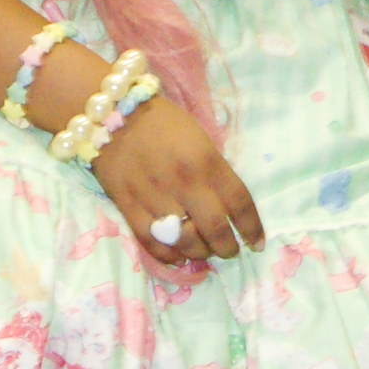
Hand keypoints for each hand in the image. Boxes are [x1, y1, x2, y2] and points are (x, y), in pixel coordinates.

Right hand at [93, 97, 264, 263]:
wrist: (111, 114)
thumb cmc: (163, 123)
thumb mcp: (200, 139)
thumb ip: (214, 173)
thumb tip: (226, 209)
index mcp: (206, 161)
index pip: (239, 203)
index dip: (252, 228)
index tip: (256, 243)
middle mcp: (184, 182)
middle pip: (215, 230)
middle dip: (227, 248)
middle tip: (230, 250)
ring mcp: (154, 196)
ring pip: (185, 242)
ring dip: (200, 253)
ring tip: (203, 251)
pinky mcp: (128, 207)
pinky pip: (152, 243)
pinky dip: (169, 255)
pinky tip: (178, 255)